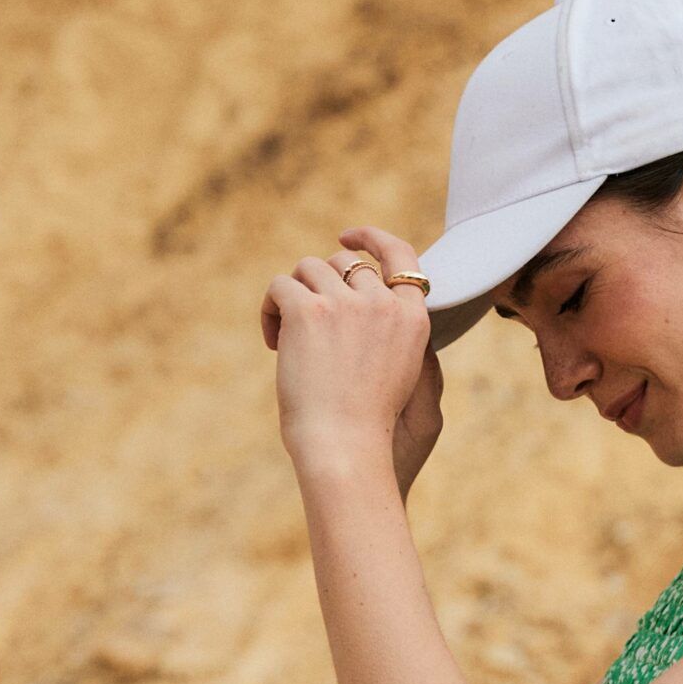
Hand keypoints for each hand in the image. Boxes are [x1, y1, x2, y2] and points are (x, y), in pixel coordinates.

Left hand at [259, 225, 438, 481]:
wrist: (344, 447)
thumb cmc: (368, 423)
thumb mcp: (400, 370)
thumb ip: (390, 328)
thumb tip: (362, 289)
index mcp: (412, 318)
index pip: (401, 255)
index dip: (372, 238)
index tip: (348, 236)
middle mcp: (383, 304)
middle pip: (344, 261)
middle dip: (320, 282)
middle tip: (304, 318)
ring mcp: (346, 304)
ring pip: (308, 268)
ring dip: (293, 295)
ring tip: (286, 336)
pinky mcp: (308, 311)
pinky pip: (280, 286)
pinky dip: (270, 310)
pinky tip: (274, 344)